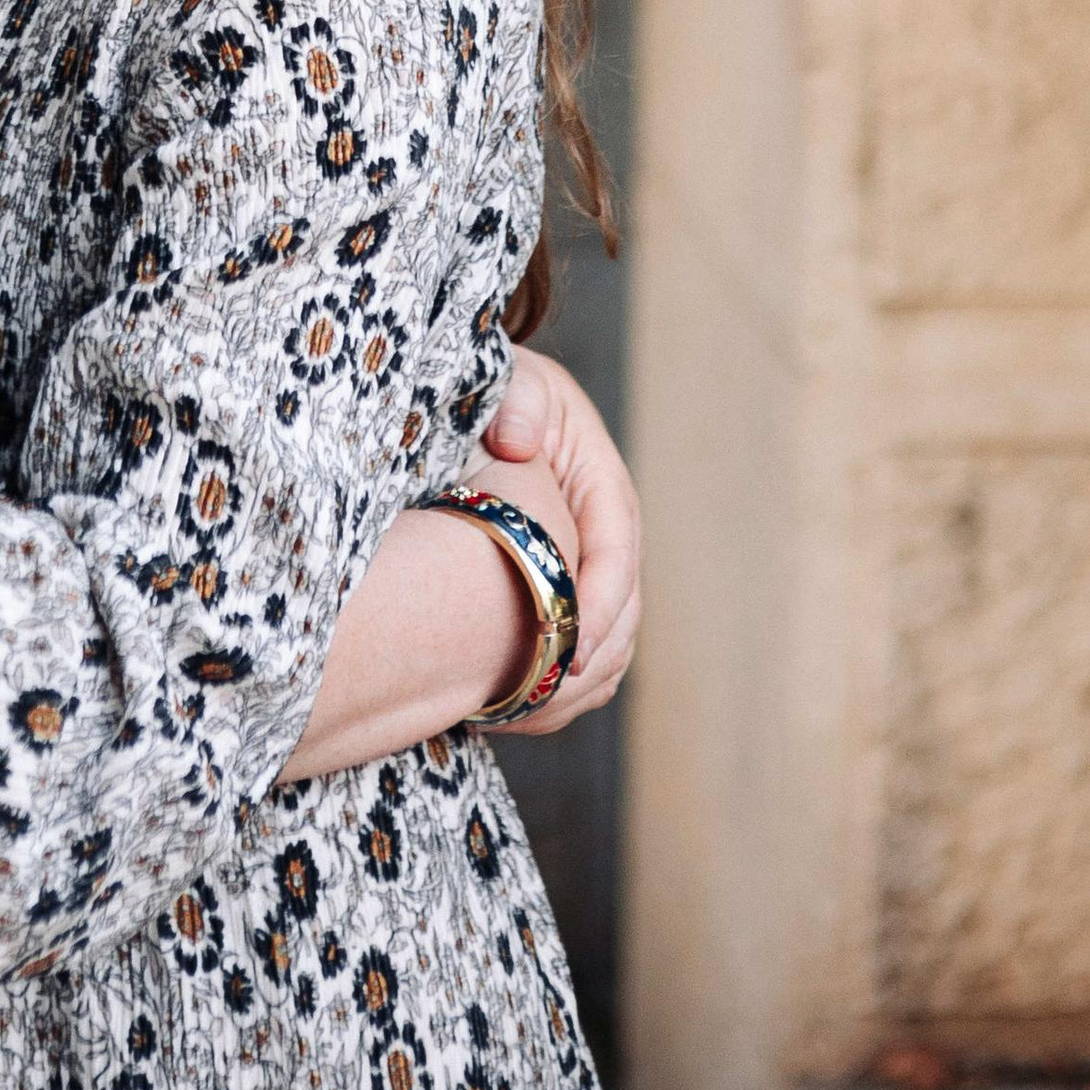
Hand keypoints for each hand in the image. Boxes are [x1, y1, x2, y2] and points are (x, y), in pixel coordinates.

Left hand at [480, 348, 640, 735]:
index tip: (575, 640)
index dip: (601, 597)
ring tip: (530, 711)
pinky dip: (561, 682)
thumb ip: (512, 401)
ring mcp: (588, 555)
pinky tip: (518, 709)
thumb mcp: (502, 377)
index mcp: (596, 472)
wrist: (468, 396)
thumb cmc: (483, 385)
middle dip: (591, 650)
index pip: (615, 544)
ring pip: (609, 632)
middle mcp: (602, 520)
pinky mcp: (566, 582)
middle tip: (550, 692)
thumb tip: (519, 442)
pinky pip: (582, 643)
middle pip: (621, 600)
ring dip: (579, 677)